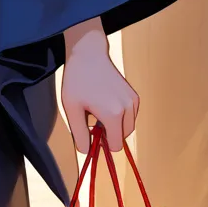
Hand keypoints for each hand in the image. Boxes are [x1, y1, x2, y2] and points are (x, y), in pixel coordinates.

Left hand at [61, 18, 138, 154]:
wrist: (89, 55)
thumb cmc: (77, 80)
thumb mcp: (72, 109)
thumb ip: (80, 133)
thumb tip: (86, 151)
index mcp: (113, 115)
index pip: (116, 146)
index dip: (103, 145)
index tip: (91, 134)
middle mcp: (128, 109)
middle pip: (123, 138)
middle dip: (109, 135)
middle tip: (92, 121)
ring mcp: (134, 101)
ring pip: (128, 127)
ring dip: (115, 126)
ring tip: (99, 111)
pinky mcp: (135, 96)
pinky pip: (131, 117)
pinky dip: (121, 117)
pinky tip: (106, 105)